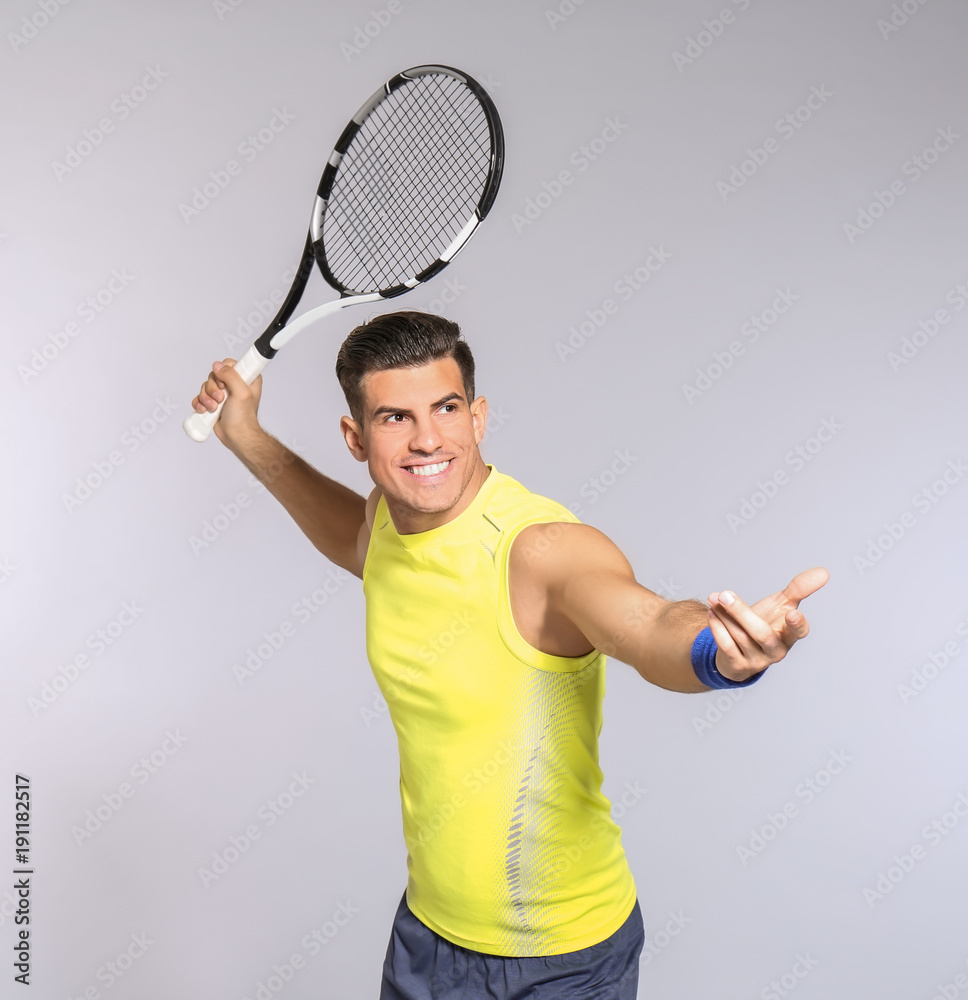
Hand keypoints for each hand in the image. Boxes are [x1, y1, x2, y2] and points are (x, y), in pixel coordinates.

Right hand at [190, 359, 262, 445]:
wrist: (236, 436)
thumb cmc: (243, 418)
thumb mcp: (241, 392)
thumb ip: (230, 375)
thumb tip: (217, 366)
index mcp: (246, 379)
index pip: (229, 364)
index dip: (224, 372)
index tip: (225, 384)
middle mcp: (234, 384)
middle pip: (214, 375)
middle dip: (213, 388)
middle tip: (221, 399)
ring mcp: (223, 393)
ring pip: (205, 386)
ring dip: (206, 398)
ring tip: (215, 408)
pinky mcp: (213, 402)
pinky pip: (200, 397)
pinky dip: (200, 403)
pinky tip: (206, 411)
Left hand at [707, 567, 828, 681]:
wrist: (740, 649)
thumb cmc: (766, 623)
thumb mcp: (782, 605)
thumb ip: (799, 589)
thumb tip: (823, 572)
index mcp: (789, 635)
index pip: (798, 633)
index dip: (797, 624)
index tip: (793, 612)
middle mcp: (776, 650)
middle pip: (761, 634)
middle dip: (742, 613)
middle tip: (725, 594)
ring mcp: (757, 660)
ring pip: (740, 637)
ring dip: (725, 615)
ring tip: (715, 597)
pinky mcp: (737, 665)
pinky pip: (727, 647)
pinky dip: (718, 628)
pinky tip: (712, 612)